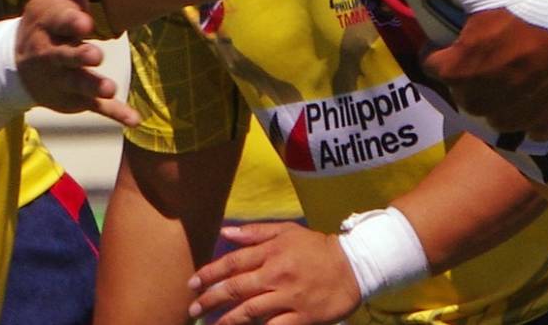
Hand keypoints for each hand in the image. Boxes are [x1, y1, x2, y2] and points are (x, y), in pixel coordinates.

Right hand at [17, 0, 141, 126]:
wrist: (18, 60)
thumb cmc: (45, 15)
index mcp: (47, 23)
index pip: (58, 22)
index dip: (70, 22)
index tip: (84, 22)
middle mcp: (51, 53)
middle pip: (64, 56)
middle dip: (77, 56)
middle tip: (94, 54)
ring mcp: (62, 78)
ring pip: (77, 84)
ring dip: (92, 86)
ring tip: (110, 88)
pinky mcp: (73, 98)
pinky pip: (93, 108)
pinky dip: (113, 114)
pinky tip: (134, 120)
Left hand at [186, 223, 361, 324]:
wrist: (355, 265)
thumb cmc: (317, 248)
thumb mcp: (287, 232)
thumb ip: (255, 233)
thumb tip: (225, 232)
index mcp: (272, 251)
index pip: (232, 262)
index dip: (209, 273)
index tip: (192, 283)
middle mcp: (277, 273)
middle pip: (236, 287)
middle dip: (210, 299)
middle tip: (193, 307)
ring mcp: (290, 296)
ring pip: (250, 310)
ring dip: (227, 319)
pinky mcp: (303, 316)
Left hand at [401, 0, 547, 135]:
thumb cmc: (528, 6)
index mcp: (458, 70)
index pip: (431, 64)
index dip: (441, 48)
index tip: (457, 37)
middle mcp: (479, 100)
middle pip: (459, 90)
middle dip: (465, 73)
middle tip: (488, 50)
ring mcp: (512, 117)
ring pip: (489, 111)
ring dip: (492, 96)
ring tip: (509, 70)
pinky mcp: (542, 123)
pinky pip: (525, 125)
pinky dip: (526, 113)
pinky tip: (535, 92)